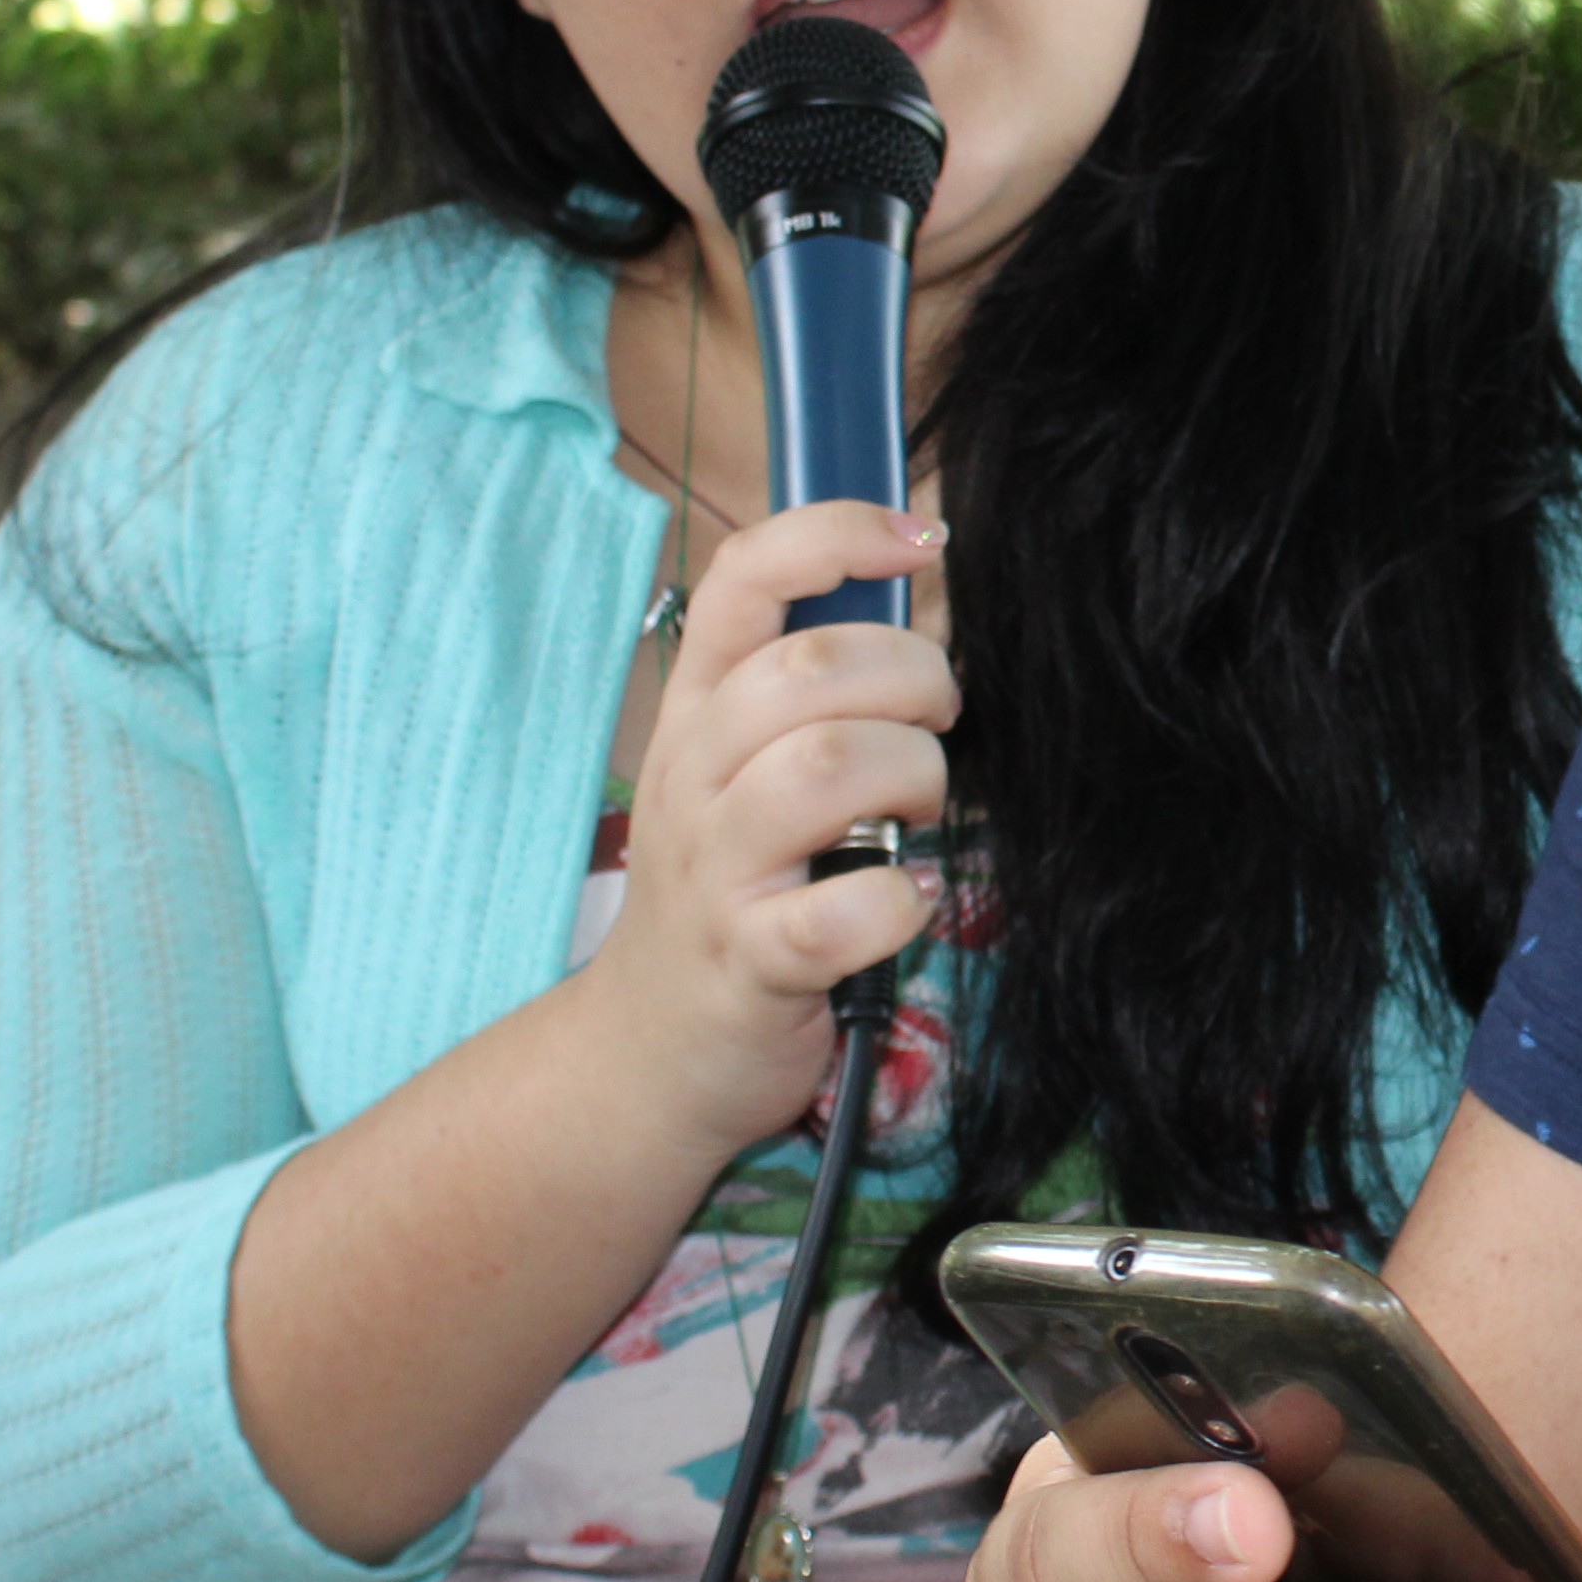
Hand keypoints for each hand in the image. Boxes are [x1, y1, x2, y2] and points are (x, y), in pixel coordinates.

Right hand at [578, 495, 957, 1163]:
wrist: (649, 1047)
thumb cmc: (731, 889)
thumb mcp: (740, 769)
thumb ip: (811, 689)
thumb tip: (916, 592)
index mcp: (697, 710)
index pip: (744, 577)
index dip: (836, 533)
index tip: (924, 542)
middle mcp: (694, 773)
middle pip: (809, 669)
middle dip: (913, 680)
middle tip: (933, 729)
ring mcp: (716, 869)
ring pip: (828, 766)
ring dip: (911, 778)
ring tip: (916, 814)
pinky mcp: (753, 961)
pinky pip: (848, 909)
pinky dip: (901, 902)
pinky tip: (902, 904)